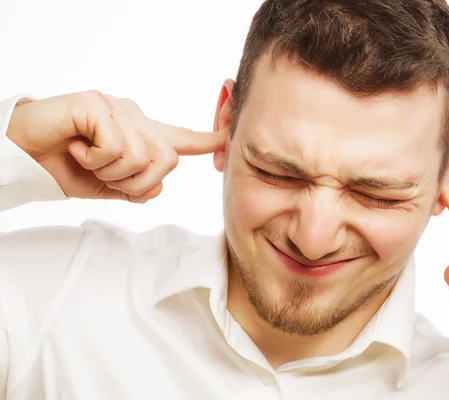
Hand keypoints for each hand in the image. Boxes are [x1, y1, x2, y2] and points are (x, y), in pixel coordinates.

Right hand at [7, 91, 225, 202]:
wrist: (24, 157)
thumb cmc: (64, 167)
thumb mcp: (106, 186)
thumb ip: (134, 189)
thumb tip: (157, 190)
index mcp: (139, 135)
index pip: (180, 138)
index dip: (207, 141)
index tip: (229, 137)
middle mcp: (134, 117)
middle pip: (166, 160)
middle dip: (136, 181)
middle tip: (102, 173)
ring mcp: (118, 109)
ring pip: (143, 157)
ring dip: (111, 172)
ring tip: (86, 158)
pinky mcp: (98, 105)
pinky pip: (117, 148)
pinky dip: (95, 160)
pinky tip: (77, 147)